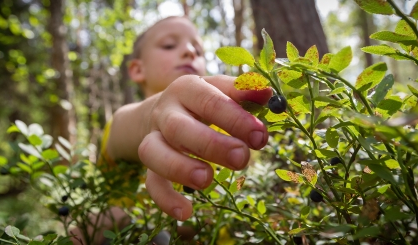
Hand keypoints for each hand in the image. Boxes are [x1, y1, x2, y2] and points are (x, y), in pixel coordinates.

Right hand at [138, 75, 271, 219]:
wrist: (160, 110)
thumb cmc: (201, 101)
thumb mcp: (219, 89)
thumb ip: (242, 91)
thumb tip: (268, 93)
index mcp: (187, 89)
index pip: (209, 100)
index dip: (235, 119)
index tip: (259, 136)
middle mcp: (166, 112)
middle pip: (179, 127)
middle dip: (211, 145)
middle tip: (242, 158)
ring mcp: (153, 138)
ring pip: (153, 152)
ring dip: (179, 168)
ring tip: (207, 180)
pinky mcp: (150, 164)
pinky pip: (151, 182)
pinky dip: (165, 198)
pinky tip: (186, 212)